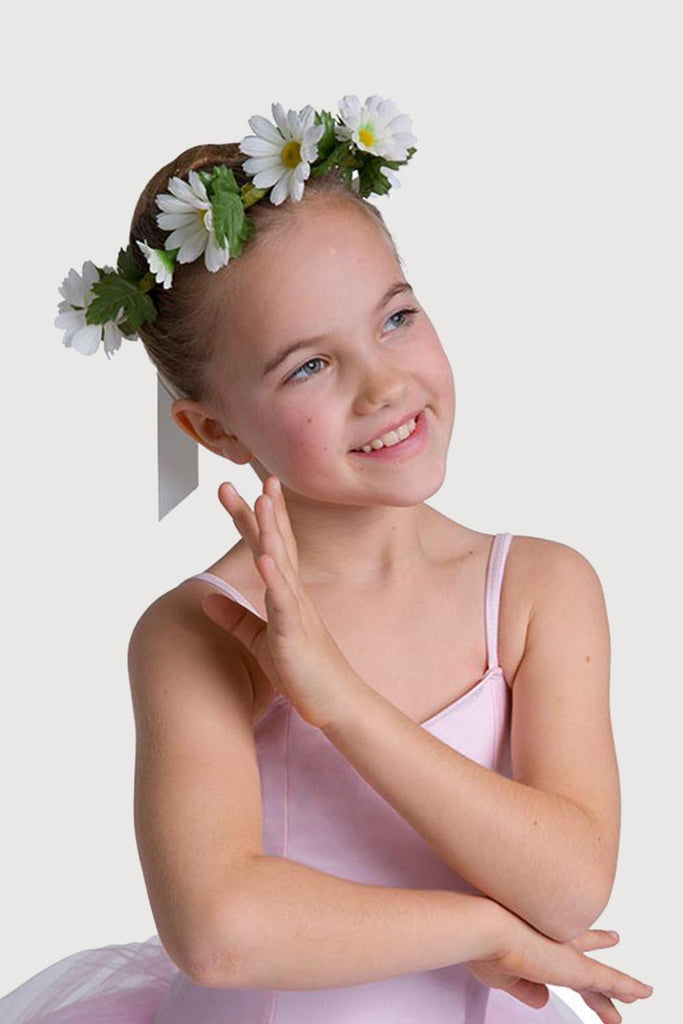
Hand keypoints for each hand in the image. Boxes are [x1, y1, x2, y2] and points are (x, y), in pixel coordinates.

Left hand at [200, 475, 359, 728]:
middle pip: (272, 543)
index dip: (251, 519)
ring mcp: (296, 610)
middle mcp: (292, 593)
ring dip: (270, 530)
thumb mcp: (260, 641)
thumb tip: (206, 598)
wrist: (336, 703)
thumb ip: (236, 618)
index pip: (266, 547)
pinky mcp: (296, 632)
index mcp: (284, 593)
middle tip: (233, 480)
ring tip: (260, 500)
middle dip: (255, 511)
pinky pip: (284, 602)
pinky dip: (274, 578)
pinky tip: (265, 557)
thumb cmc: (302, 672)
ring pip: (282, 562)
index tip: (238, 490)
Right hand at [467, 910, 651, 1022]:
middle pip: (583, 956)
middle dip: (597, 960)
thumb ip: (526, 989)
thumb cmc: (482, 945)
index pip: (563, 944)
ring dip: (617, 987)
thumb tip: (543, 1001)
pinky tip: (642, 994)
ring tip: (635, 993)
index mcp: (536, 941)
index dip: (582, 942)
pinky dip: (627, 988)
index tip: (600, 936)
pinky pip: (610, 981)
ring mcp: (568, 955)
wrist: (485, 928)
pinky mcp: (577, 968)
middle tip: (615, 943)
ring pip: (599, 975)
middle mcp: (555, 942)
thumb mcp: (504, 974)